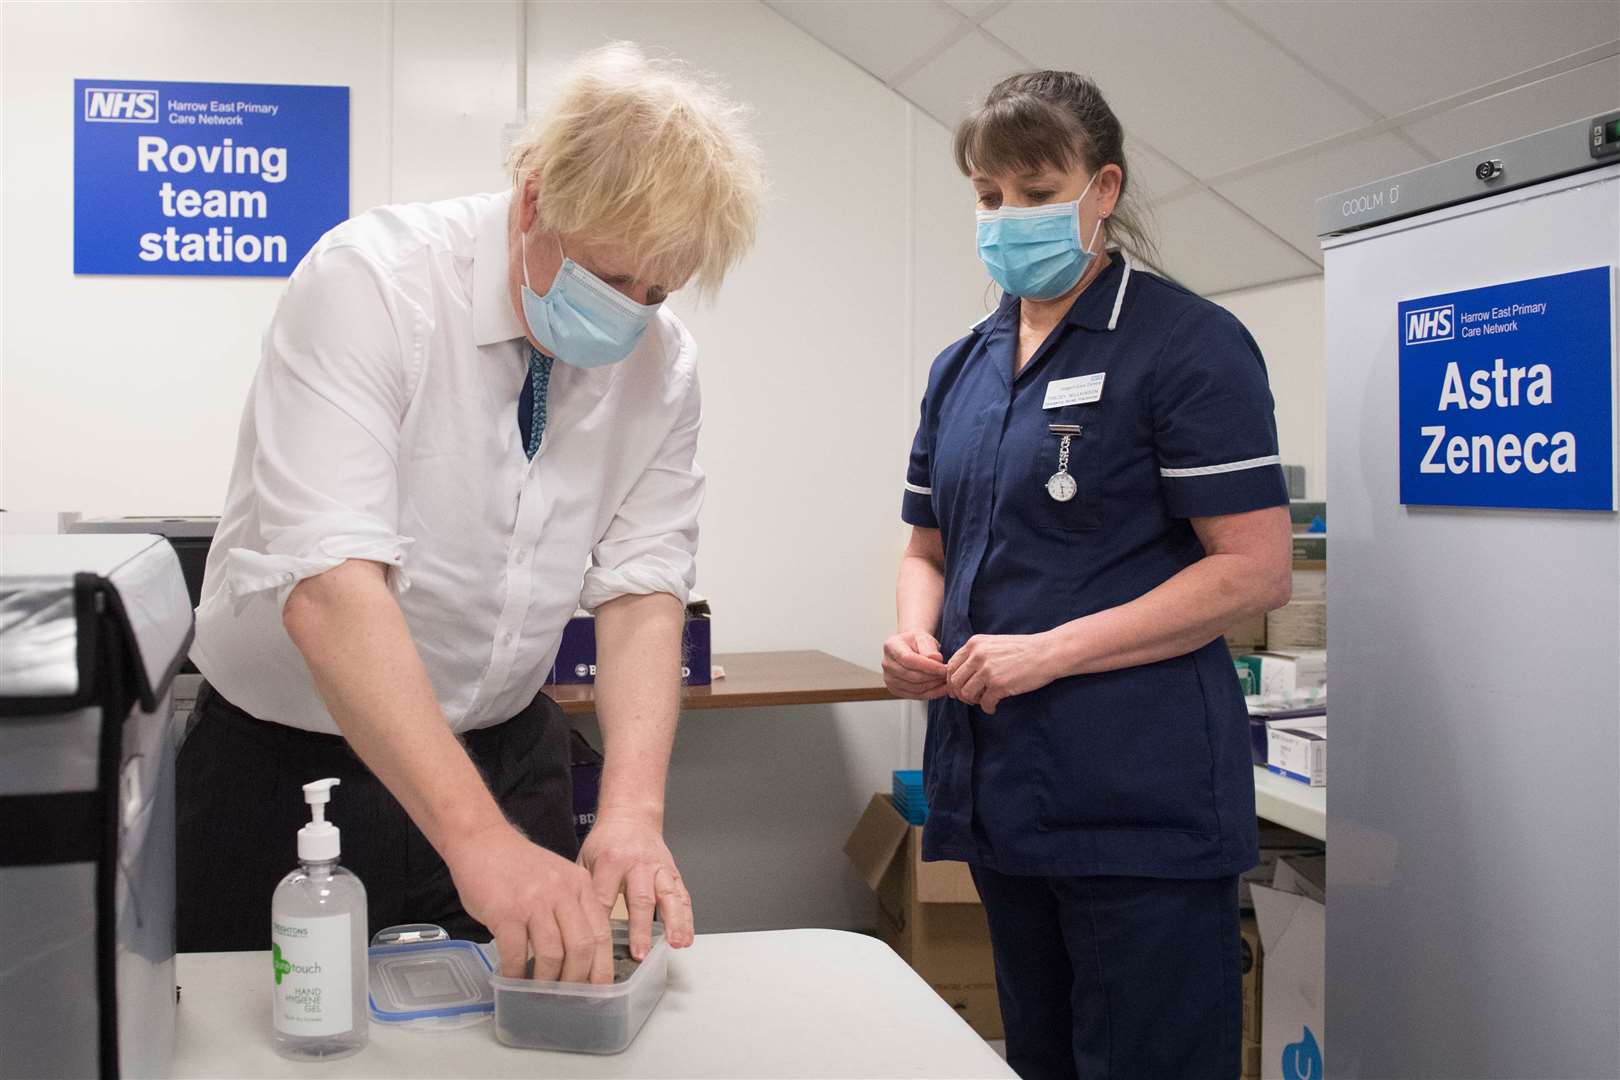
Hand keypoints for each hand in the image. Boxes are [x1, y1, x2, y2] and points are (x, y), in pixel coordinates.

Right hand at [443, 822, 613, 983]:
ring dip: (547, 980)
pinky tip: (512, 978)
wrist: (483, 841)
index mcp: (580, 885)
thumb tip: (580, 954)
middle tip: (568, 996)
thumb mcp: (558, 878)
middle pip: (582, 947)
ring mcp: (535, 902)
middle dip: (577, 979)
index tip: (599, 989)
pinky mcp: (506, 912)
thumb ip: (572, 908)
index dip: (602, 966)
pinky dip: (516, 973)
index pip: (601, 933)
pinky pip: (516, 954)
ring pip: (553, 955)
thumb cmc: (518, 865)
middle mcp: (563, 893)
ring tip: (540, 990)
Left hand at [578, 813, 694, 960]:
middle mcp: (638, 864)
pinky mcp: (672, 873)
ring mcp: (658, 869)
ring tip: (675, 944)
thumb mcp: (586, 858)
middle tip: (640, 954)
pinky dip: (686, 918)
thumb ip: (583, 890)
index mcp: (611, 861)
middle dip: (641, 929)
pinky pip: (682, 896)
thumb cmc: (607, 842)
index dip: (600, 924)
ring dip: (674, 922)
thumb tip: (574, 926)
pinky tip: (686, 937)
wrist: (631, 817)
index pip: (604, 897)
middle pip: (641, 899)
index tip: (597, 948)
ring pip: (669, 896)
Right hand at [882, 630, 949, 699]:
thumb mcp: (924, 638)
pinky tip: (942, 688)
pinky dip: (931, 694)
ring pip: (915, 688)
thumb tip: (935, 659)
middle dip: (932, 676)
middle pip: (911, 675)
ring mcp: (889, 678)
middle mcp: (886, 663)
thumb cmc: (917, 642)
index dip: (927, 666)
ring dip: (933, 686)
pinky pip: (915, 696)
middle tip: (947, 674)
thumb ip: (929, 647)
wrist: (911, 648)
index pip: (908, 659)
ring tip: (945, 679)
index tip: (943, 668)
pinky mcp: (895, 690)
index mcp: (891, 646)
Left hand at [946, 633, 1061, 714]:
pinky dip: (988, 708)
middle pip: (955, 681)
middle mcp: (978, 655)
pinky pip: (984, 703)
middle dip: (960, 694)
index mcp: (974, 644)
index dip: (953, 681)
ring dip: (973, 701)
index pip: (951, 666)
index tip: (960, 689)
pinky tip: (994, 706)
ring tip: (984, 701)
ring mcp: (988, 670)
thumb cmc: (1023, 649)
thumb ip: (976, 654)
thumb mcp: (994, 644)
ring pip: (966, 693)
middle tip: (971, 698)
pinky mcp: (999, 685)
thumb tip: (959, 675)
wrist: (1047, 652)